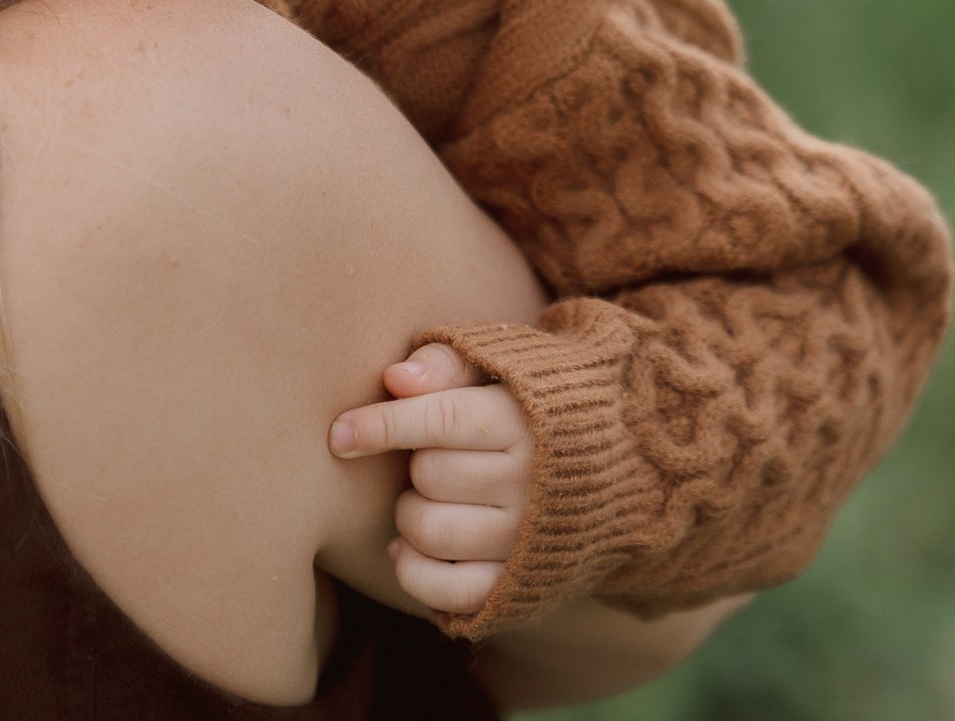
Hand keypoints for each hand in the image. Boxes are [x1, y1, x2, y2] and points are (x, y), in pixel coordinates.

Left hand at [328, 342, 532, 617]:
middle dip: (411, 466)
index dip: (383, 426)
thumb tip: (395, 379)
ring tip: (425, 498)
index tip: (340, 434)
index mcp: (527, 421)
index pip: (441, 420)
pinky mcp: (521, 583)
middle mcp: (533, 482)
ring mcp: (528, 538)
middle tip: (428, 458)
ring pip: (431, 532)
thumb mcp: (500, 365)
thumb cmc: (530, 404)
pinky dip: (415, 572)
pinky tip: (409, 548)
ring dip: (408, 516)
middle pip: (430, 476)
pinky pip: (449, 590)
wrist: (614, 465)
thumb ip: (447, 363)